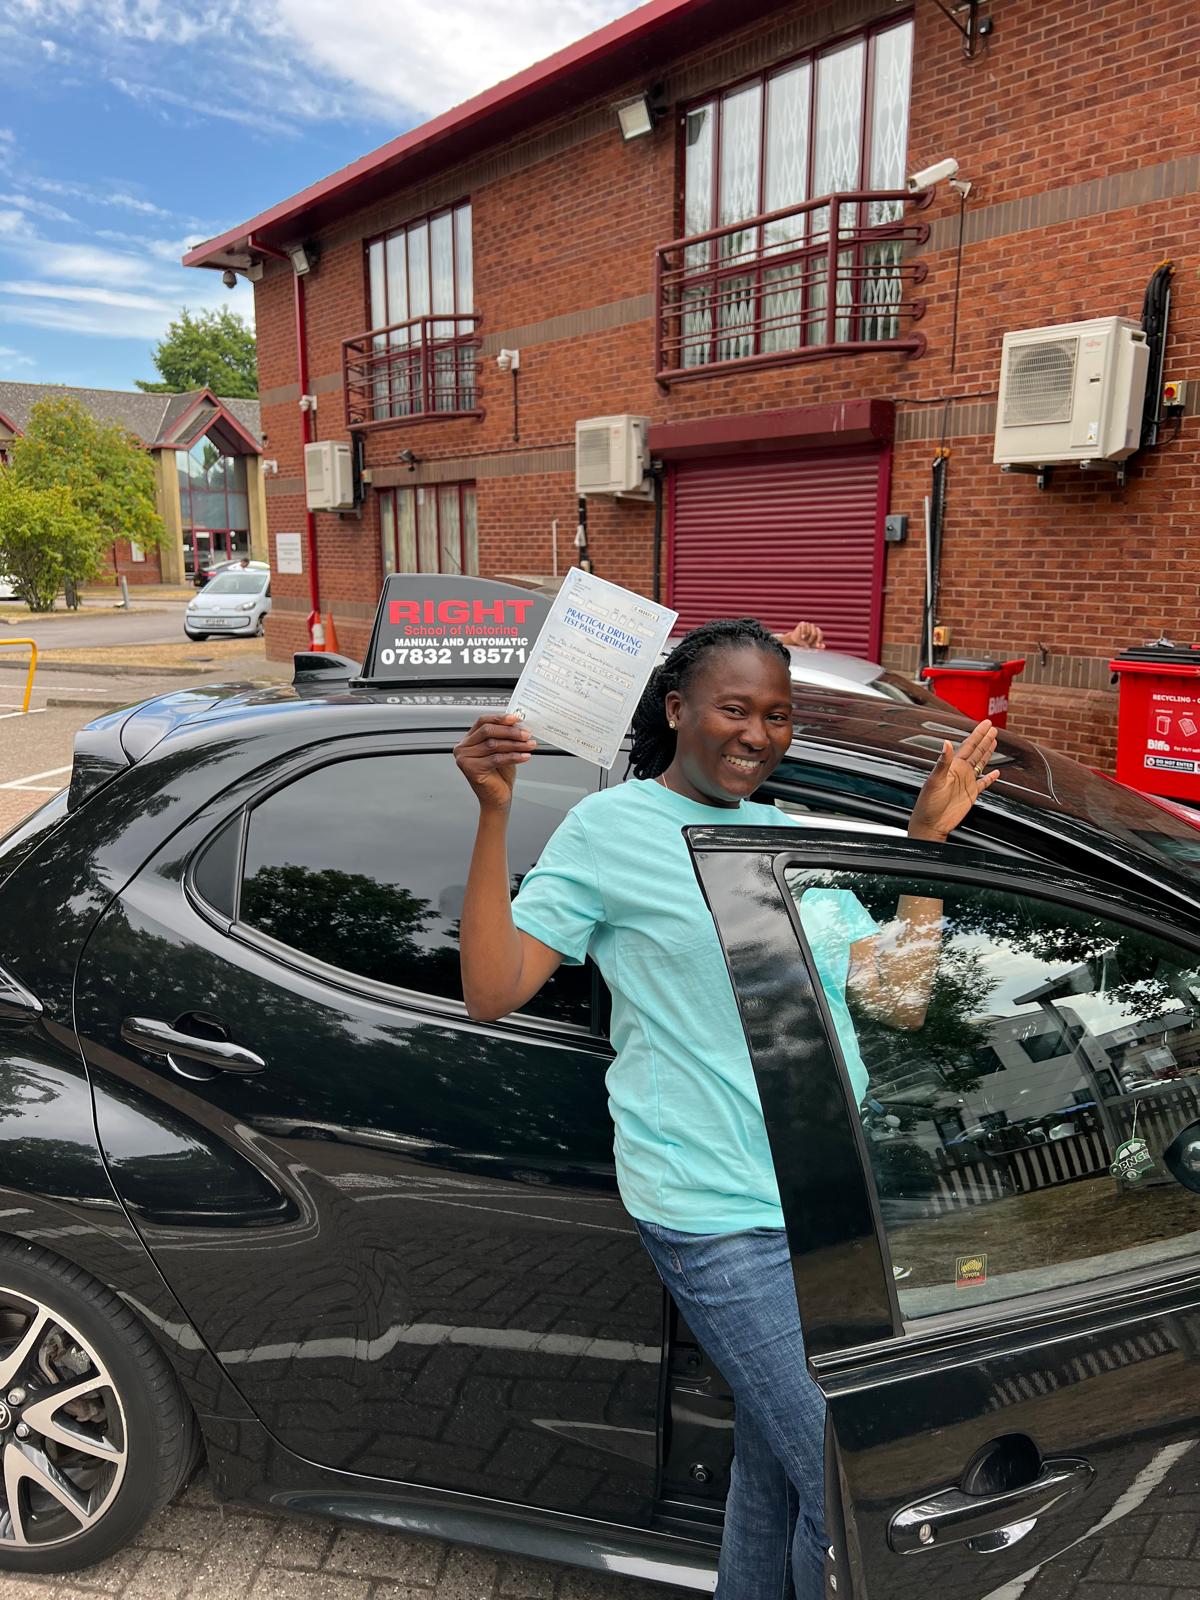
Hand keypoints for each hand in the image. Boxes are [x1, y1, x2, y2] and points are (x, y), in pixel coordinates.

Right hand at [454, 713, 535, 811]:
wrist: (497, 798)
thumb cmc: (499, 775)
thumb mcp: (502, 750)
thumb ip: (504, 736)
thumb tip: (517, 722)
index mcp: (468, 740)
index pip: (482, 721)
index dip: (500, 718)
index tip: (516, 718)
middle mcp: (463, 748)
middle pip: (488, 731)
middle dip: (510, 731)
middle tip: (526, 734)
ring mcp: (464, 759)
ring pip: (493, 744)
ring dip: (515, 744)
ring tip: (529, 745)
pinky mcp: (471, 770)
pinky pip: (496, 759)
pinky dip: (513, 756)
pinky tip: (524, 756)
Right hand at [777, 621, 825, 648]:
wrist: (795, 640)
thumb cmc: (804, 642)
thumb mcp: (811, 645)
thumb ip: (817, 645)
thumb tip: (824, 646)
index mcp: (817, 631)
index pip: (820, 634)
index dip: (819, 640)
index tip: (817, 646)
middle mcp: (813, 626)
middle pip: (814, 633)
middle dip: (811, 640)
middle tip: (808, 644)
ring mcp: (808, 624)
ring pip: (809, 631)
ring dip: (806, 637)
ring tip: (803, 639)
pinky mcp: (802, 623)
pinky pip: (804, 627)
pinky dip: (803, 633)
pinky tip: (802, 637)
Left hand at [908, 720, 999, 840]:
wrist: (930, 824)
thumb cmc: (927, 804)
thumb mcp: (935, 781)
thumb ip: (942, 762)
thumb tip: (946, 743)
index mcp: (953, 766)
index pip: (968, 746)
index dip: (978, 734)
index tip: (986, 724)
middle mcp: (960, 772)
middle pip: (976, 752)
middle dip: (984, 739)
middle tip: (992, 728)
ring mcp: (966, 783)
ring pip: (980, 764)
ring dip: (987, 753)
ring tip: (994, 742)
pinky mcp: (971, 795)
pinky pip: (983, 784)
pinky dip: (990, 778)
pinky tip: (996, 773)